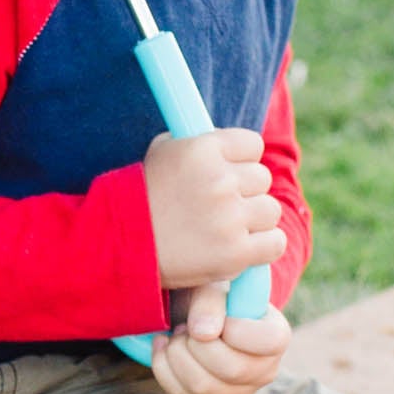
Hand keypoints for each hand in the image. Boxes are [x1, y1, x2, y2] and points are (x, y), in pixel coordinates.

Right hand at [144, 127, 284, 291]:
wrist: (118, 248)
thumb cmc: (141, 198)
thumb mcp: (162, 153)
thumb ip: (199, 142)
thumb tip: (231, 141)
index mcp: (203, 148)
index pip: (253, 145)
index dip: (240, 161)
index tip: (226, 175)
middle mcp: (219, 180)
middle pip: (262, 178)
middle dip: (244, 192)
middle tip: (219, 208)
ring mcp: (229, 217)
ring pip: (271, 210)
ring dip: (253, 220)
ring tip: (225, 229)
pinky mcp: (235, 253)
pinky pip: (274, 242)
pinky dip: (262, 247)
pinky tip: (240, 248)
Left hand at [151, 292, 290, 393]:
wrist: (196, 317)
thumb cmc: (212, 300)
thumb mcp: (212, 286)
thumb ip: (210, 302)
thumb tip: (202, 332)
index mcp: (276, 337)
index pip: (269, 342)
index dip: (237, 328)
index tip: (220, 317)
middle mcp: (265, 371)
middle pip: (231, 370)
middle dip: (197, 344)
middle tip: (185, 326)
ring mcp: (239, 393)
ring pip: (203, 388)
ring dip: (177, 356)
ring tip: (175, 335)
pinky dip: (164, 369)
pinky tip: (165, 348)